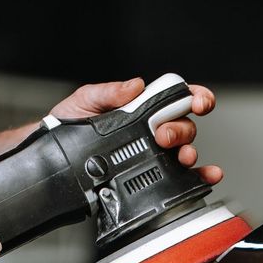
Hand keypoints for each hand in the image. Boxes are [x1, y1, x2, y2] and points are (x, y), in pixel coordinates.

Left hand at [49, 78, 222, 184]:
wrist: (55, 160)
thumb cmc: (70, 125)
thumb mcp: (85, 101)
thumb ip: (109, 92)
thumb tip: (135, 86)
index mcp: (141, 108)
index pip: (176, 98)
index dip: (194, 97)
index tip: (197, 101)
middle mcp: (153, 130)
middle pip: (184, 125)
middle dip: (180, 129)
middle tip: (163, 135)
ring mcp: (153, 154)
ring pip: (184, 150)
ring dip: (189, 151)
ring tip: (181, 156)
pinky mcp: (151, 176)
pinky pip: (181, 177)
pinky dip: (200, 176)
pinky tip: (207, 176)